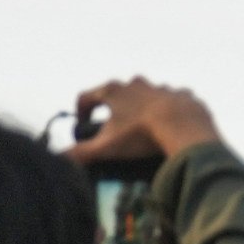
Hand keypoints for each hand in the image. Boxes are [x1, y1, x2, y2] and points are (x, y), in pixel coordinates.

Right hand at [66, 77, 221, 166]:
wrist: (185, 127)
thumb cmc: (141, 135)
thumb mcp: (107, 147)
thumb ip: (80, 153)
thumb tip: (57, 159)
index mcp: (113, 91)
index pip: (86, 96)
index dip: (81, 111)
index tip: (83, 124)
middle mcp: (136, 83)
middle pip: (117, 93)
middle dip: (113, 108)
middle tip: (115, 127)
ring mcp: (162, 87)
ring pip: (147, 95)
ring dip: (143, 108)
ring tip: (145, 128)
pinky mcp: (184, 95)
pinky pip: (174, 101)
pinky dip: (171, 111)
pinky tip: (172, 125)